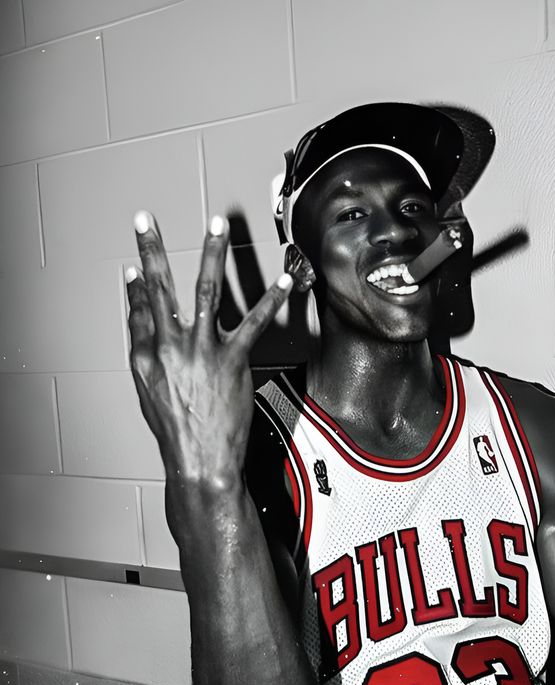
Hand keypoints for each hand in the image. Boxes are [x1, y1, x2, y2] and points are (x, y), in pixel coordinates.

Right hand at [126, 210, 292, 485]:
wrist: (200, 459)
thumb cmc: (177, 430)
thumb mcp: (149, 393)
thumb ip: (146, 356)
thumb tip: (144, 327)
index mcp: (147, 356)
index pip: (138, 310)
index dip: (135, 284)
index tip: (133, 262)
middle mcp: (170, 346)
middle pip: (159, 288)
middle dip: (150, 250)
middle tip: (145, 218)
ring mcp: (202, 350)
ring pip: (204, 290)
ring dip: (210, 252)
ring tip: (216, 223)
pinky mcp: (233, 360)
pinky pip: (254, 323)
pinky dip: (272, 300)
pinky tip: (284, 280)